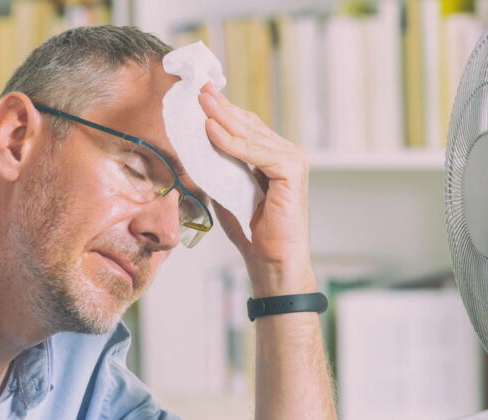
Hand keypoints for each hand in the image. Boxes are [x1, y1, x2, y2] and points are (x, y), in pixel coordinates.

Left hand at [197, 83, 315, 297]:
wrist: (271, 262)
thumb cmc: (253, 232)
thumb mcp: (227, 191)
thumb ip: (218, 168)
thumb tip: (195, 147)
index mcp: (273, 158)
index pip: (246, 127)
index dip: (223, 112)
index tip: (200, 95)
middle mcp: (287, 155)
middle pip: (249, 125)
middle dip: (221, 107)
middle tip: (199, 89)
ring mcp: (292, 160)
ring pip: (251, 135)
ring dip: (224, 118)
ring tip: (202, 103)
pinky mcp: (291, 170)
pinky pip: (256, 151)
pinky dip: (232, 142)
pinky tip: (212, 131)